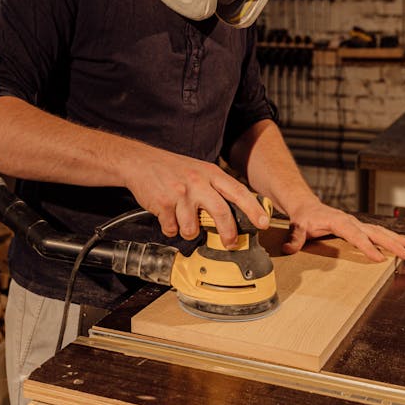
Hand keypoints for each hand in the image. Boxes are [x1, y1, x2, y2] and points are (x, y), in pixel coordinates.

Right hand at [124, 147, 269, 247]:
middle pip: (221, 212)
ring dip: (189, 232)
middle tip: (230, 243)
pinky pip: (172, 229)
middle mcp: (197, 182)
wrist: (140, 162)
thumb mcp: (200, 170)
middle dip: (228, 233)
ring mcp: (180, 193)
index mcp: (210, 173)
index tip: (264, 223)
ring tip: (184, 223)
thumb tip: (236, 212)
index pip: (238, 192)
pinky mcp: (163, 204)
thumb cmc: (172, 169)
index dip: (253, 209)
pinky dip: (170, 229)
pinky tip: (168, 217)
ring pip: (192, 228)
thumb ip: (216, 188)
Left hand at [283, 199, 404, 262]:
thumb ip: (295, 238)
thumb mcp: (297, 227)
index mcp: (338, 221)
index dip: (366, 246)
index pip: (355, 235)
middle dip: (391, 243)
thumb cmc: (304, 217)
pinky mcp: (358, 227)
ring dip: (396, 240)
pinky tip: (401, 245)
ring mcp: (356, 224)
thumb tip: (289, 248)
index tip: (379, 258)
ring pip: (380, 231)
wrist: (306, 206)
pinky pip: (377, 232)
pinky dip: (390, 238)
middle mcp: (350, 221)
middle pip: (374, 232)